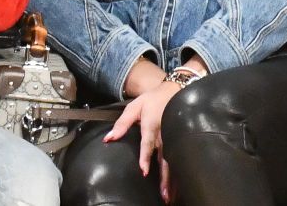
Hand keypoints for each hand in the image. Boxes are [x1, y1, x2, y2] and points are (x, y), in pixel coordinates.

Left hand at [104, 81, 182, 202]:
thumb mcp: (134, 107)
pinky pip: (177, 158)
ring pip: (172, 162)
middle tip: (163, 194)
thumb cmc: (152, 100)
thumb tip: (108, 138)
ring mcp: (172, 138)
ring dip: (172, 180)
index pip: (148, 143)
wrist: (173, 90)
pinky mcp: (177, 140)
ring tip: (170, 196)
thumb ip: (121, 123)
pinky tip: (177, 186)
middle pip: (164, 158)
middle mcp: (163, 134)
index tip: (144, 171)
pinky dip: (178, 173)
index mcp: (151, 125)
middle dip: (164, 177)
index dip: (146, 157)